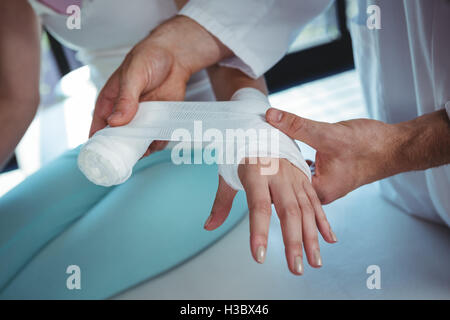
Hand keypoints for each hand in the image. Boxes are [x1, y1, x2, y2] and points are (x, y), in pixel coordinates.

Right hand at [89, 15, 230, 155]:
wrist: (175, 56)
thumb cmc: (147, 59)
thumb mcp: (133, 76)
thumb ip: (125, 98)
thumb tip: (115, 122)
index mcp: (110, 103)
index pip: (98, 127)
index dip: (98, 143)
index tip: (101, 156)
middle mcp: (124, 114)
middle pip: (119, 140)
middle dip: (123, 151)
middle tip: (128, 157)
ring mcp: (142, 119)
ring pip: (138, 142)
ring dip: (142, 149)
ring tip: (146, 151)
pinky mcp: (159, 120)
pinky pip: (157, 137)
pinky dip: (158, 143)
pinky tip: (159, 142)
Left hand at [204, 158, 336, 274]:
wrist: (262, 128)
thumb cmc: (242, 152)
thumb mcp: (228, 175)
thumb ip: (221, 203)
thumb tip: (208, 227)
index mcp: (256, 172)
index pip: (258, 206)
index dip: (259, 232)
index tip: (258, 256)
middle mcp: (278, 175)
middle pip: (288, 212)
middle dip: (293, 242)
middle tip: (295, 268)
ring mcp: (294, 176)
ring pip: (306, 209)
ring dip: (312, 238)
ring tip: (314, 263)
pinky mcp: (305, 178)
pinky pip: (316, 201)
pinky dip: (323, 221)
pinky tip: (329, 241)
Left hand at [265, 108, 408, 203]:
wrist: (397, 146)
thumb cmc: (369, 145)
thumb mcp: (329, 134)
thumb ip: (297, 126)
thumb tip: (270, 116)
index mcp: (319, 191)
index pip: (282, 188)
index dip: (265, 171)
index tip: (248, 157)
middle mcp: (321, 192)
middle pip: (287, 183)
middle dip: (272, 167)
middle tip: (252, 151)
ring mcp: (327, 184)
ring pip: (297, 175)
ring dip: (284, 163)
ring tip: (265, 149)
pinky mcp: (331, 174)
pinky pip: (307, 170)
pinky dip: (296, 160)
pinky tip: (287, 149)